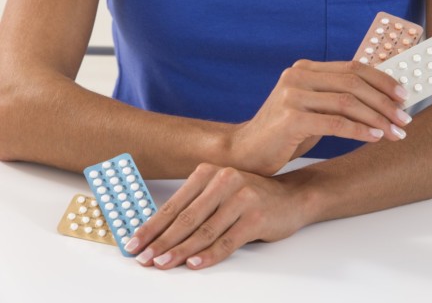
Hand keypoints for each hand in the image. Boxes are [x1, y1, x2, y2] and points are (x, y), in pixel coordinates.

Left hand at [124, 163, 306, 269]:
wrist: (291, 197)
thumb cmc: (251, 197)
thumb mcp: (221, 191)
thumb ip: (195, 205)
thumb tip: (160, 232)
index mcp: (209, 173)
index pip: (174, 204)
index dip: (152, 226)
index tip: (134, 242)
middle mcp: (224, 181)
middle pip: (186, 218)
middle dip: (161, 241)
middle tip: (143, 258)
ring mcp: (241, 198)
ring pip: (204, 231)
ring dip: (180, 251)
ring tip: (162, 264)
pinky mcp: (256, 217)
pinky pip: (227, 241)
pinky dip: (208, 255)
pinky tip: (193, 263)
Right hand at [230, 59, 411, 174]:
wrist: (245, 151)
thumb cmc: (283, 133)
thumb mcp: (311, 108)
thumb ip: (336, 98)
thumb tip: (379, 99)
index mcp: (304, 69)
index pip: (352, 68)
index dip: (382, 80)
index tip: (404, 96)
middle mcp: (297, 76)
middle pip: (354, 83)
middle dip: (385, 102)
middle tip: (404, 119)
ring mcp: (291, 96)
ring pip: (348, 102)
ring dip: (377, 118)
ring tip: (395, 132)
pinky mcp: (290, 118)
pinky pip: (335, 122)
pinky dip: (359, 130)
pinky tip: (374, 137)